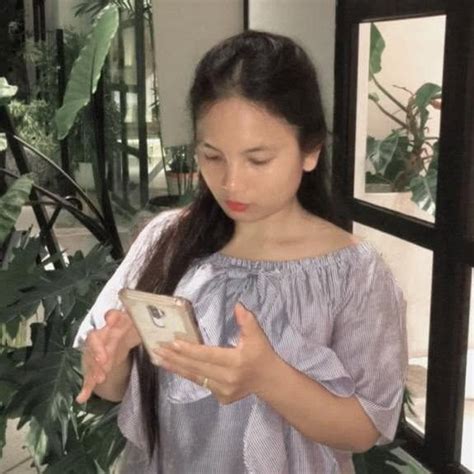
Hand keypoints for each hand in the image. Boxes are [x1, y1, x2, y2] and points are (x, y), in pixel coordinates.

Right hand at [76, 309, 140, 403]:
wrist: (120, 339)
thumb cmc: (130, 330)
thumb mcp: (139, 326)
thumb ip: (145, 324)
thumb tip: (160, 322)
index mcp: (116, 323)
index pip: (112, 316)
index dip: (111, 318)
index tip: (110, 320)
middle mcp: (103, 335)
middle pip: (95, 339)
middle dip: (98, 350)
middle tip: (104, 360)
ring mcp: (96, 350)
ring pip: (92, 358)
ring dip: (94, 369)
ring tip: (99, 379)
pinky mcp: (94, 364)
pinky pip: (89, 375)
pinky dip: (86, 387)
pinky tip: (82, 397)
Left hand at [154, 302, 280, 404]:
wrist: (269, 381)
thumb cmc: (262, 355)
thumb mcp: (257, 336)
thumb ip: (247, 321)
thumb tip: (237, 305)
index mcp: (235, 362)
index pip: (207, 355)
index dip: (189, 350)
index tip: (173, 343)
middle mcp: (227, 379)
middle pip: (196, 367)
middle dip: (175, 358)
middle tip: (158, 349)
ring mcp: (223, 391)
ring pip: (196, 378)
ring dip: (177, 368)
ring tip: (160, 359)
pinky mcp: (221, 397)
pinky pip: (201, 384)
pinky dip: (188, 375)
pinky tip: (176, 367)